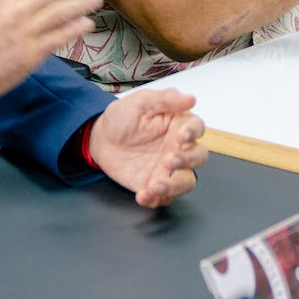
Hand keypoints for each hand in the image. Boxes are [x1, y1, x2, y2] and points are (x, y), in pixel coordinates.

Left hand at [88, 88, 206, 207]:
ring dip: (175, 186)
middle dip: (187, 161)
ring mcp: (167, 169)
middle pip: (198, 157)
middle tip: (168, 160)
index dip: (193, 133)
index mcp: (178, 125)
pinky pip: (163, 198)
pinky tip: (143, 194)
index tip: (181, 136)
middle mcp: (178, 148)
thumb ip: (165, 99)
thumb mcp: (141, 102)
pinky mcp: (154, 185)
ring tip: (156, 185)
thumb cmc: (122, 117)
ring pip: (186, 182)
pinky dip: (155, 199)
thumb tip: (191, 99)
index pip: (197, 128)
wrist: (100, 138)